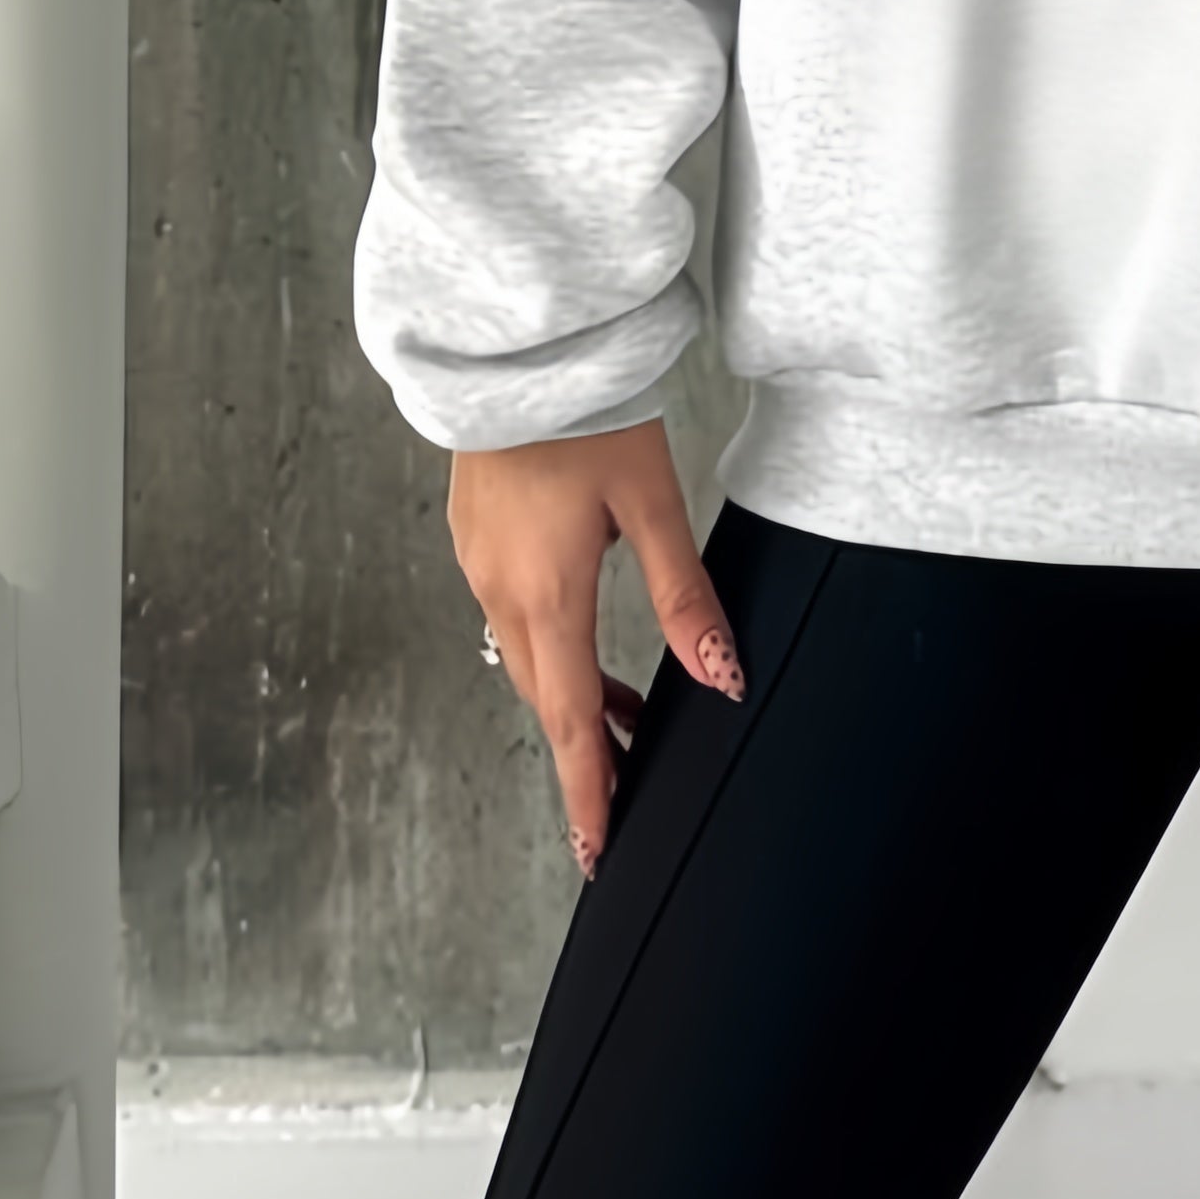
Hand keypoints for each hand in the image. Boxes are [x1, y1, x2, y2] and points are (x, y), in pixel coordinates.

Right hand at [448, 419, 741, 877]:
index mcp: (549, 593)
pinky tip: (586, 643)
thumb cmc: (589, 414)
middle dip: (587, 756)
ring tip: (630, 723)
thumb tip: (723, 677)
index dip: (590, 792)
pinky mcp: (476, 538)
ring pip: (528, 661)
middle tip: (627, 796)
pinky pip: (512, 619)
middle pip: (548, 701)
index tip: (597, 851)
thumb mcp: (654, 503)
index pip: (574, 721)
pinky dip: (553, 652)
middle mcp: (502, 590)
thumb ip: (686, 598)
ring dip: (575, 700)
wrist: (516, 348)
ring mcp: (480, 565)